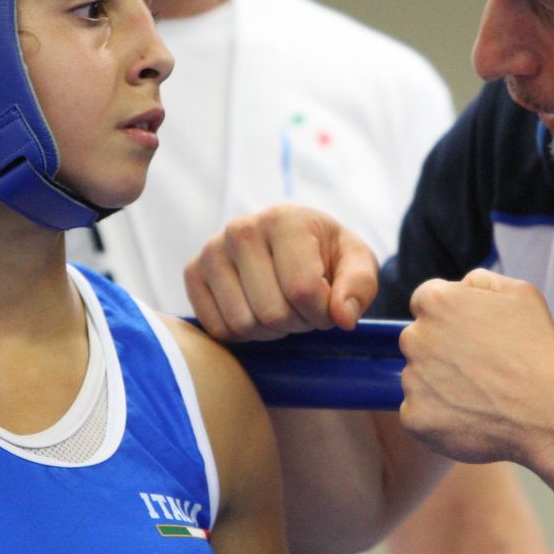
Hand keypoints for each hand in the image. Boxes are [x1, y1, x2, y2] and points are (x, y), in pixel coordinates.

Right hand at [185, 204, 378, 341]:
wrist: (294, 245)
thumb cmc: (328, 256)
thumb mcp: (357, 263)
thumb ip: (360, 286)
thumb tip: (343, 316)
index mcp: (284, 219)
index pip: (303, 291)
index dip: (323, 313)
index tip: (329, 304)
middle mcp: (241, 229)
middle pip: (272, 312)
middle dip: (297, 322)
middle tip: (303, 307)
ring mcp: (212, 250)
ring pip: (242, 324)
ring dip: (271, 331)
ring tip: (282, 307)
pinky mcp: (193, 272)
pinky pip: (217, 328)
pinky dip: (243, 334)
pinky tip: (257, 311)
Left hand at [398, 269, 553, 464]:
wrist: (548, 411)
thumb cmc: (538, 350)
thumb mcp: (520, 293)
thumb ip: (480, 281)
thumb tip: (460, 287)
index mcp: (436, 302)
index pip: (426, 302)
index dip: (451, 317)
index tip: (473, 336)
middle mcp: (415, 338)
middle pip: (419, 340)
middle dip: (442, 350)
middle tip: (481, 368)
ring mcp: (412, 381)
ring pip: (420, 378)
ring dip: (441, 385)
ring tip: (483, 396)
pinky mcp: (415, 418)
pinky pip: (421, 413)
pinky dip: (440, 418)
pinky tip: (472, 418)